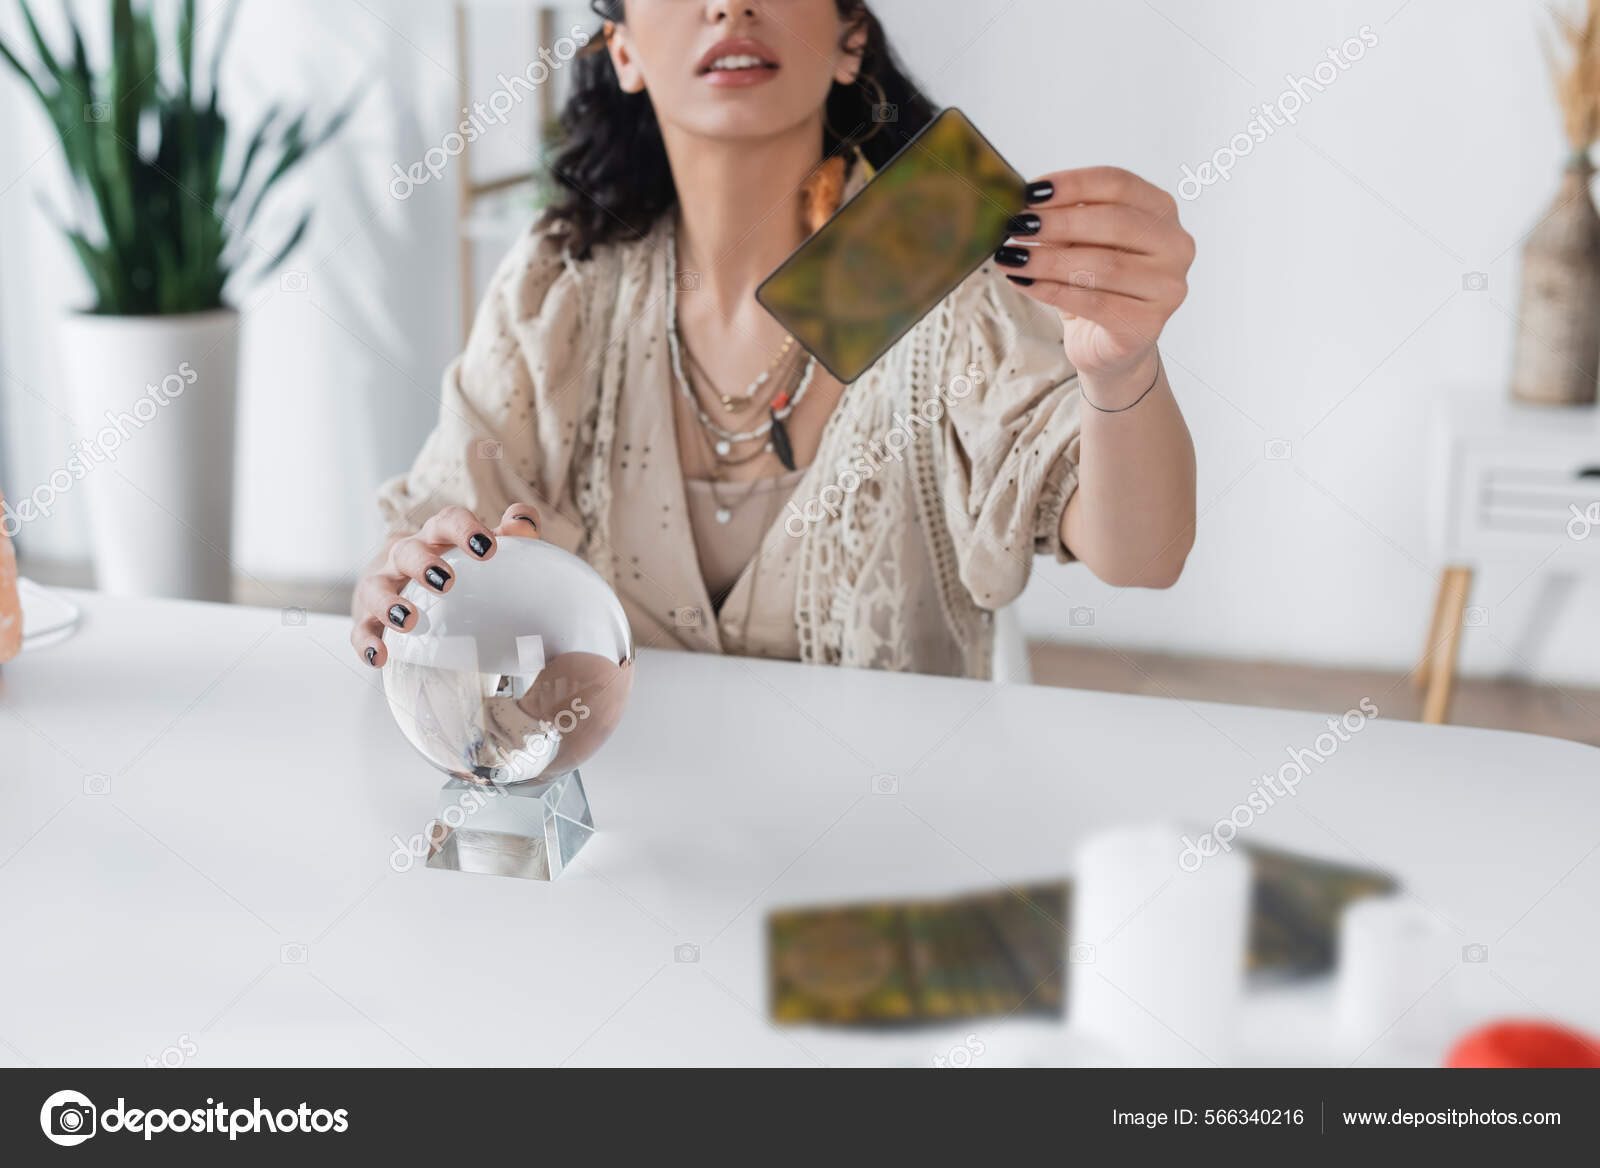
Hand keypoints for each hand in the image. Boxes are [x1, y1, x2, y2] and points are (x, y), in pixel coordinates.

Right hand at [351, 503, 541, 667]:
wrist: (401, 579)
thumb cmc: (452, 563)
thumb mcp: (479, 547)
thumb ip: (509, 536)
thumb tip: (524, 522)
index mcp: (437, 537)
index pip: (447, 521)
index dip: (466, 530)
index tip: (488, 548)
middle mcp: (405, 555)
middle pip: (408, 551)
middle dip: (424, 564)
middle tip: (446, 583)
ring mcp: (382, 584)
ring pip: (377, 587)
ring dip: (389, 602)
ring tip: (408, 620)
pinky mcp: (367, 615)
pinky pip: (362, 628)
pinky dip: (367, 642)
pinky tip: (378, 657)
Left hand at [995, 166, 1193, 398]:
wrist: (1104, 344)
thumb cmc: (1094, 285)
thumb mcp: (1078, 244)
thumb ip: (1064, 221)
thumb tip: (1025, 208)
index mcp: (1162, 211)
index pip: (1119, 184)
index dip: (1072, 185)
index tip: (1029, 191)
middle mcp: (1175, 246)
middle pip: (1115, 222)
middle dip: (1058, 223)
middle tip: (1016, 226)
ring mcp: (1168, 287)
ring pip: (1103, 265)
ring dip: (1047, 259)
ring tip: (1009, 257)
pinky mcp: (1148, 324)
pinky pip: (1094, 302)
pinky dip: (1052, 290)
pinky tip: (1024, 283)